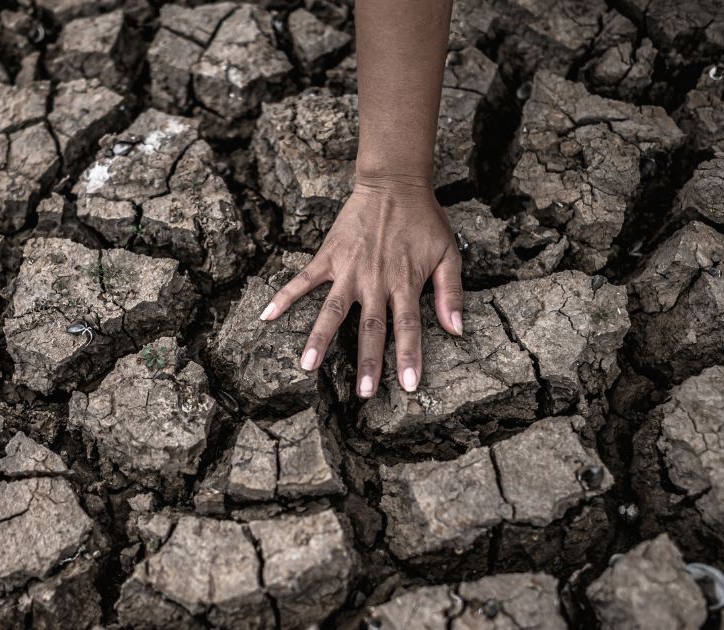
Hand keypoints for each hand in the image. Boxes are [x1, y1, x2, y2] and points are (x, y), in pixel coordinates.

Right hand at [259, 175, 464, 398]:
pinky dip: (284, 297)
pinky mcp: (328, 257)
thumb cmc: (425, 220)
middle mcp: (374, 280)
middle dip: (368, 362)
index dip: (409, 356)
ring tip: (307, 366)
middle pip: (370, 328)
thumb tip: (456, 329)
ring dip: (320, 338)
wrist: (393, 184)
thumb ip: (451, 292)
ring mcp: (348, 269)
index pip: (407, 327)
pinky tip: (267, 317)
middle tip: (363, 393)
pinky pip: (303, 280)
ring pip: (333, 311)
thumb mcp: (449, 253)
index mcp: (404, 282)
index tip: (409, 385)